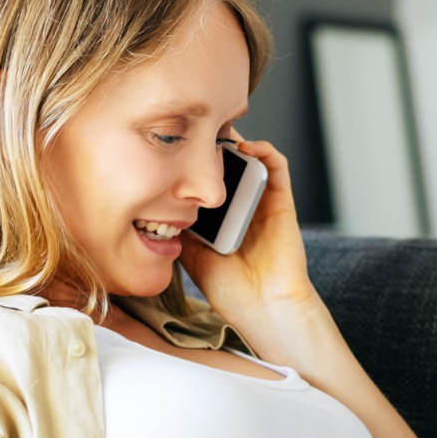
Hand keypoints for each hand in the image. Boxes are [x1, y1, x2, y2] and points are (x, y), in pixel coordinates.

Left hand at [177, 136, 327, 359]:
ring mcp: (262, 201)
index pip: (205, 179)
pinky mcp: (282, 201)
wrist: (264, 308)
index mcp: (219, 217)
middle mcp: (240, 205)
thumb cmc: (231, 290)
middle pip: (226, 163)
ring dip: (235, 141)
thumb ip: (179, 228)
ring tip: (215, 130)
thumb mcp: (192, 255)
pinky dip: (264, 150)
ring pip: (250, 158)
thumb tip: (154, 203)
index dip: (191, 160)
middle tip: (192, 129)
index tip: (172, 146)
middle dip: (210, 144)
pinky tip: (246, 147)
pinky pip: (278, 166)